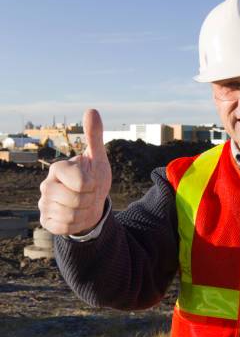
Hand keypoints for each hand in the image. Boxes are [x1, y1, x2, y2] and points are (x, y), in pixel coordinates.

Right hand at [38, 109, 111, 235]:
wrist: (92, 203)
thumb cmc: (94, 179)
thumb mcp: (98, 159)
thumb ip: (94, 136)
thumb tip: (92, 110)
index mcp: (58, 169)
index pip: (80, 182)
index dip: (93, 184)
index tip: (92, 181)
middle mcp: (47, 186)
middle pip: (74, 199)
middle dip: (89, 198)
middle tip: (89, 194)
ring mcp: (44, 204)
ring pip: (69, 214)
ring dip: (84, 211)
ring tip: (84, 204)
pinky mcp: (46, 221)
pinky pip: (64, 227)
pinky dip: (76, 223)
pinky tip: (77, 216)